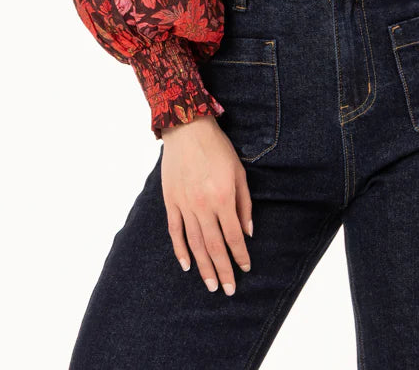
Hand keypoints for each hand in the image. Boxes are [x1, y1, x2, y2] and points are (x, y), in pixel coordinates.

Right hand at [160, 113, 253, 295]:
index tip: (246, 268)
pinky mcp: (170, 202)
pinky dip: (180, 250)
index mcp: (222, 198)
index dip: (240, 255)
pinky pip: (175, 232)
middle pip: (214, 246)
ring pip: (195, 244)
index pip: (233, 236)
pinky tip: (187, 265)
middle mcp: (202, 206)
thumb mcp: (239, 172)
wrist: (187, 129)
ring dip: (203, 266)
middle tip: (228, 290)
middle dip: (223, 270)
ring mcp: (184, 205)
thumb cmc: (217, 148)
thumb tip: (248, 232)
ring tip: (211, 285)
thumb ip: (244, 203)